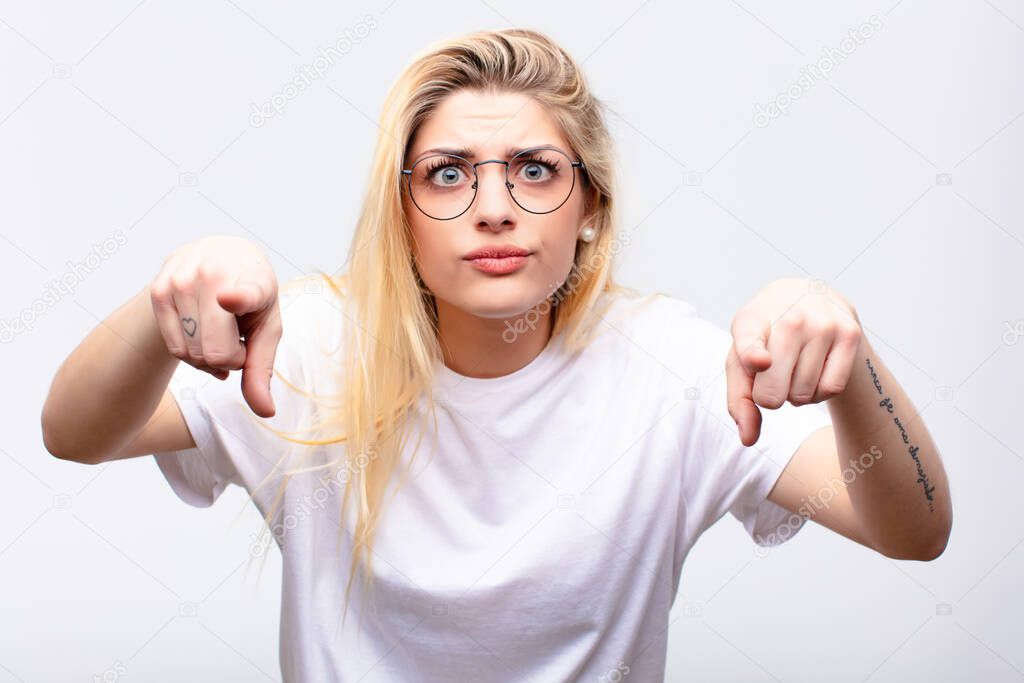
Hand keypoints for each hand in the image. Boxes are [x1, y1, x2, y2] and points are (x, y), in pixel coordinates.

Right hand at [149, 236, 281, 416]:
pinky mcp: (157, 290)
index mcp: (253, 279)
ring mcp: (181, 280)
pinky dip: (190, 354)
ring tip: (219, 333)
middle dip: (230, 359)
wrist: (218, 254)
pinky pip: (174, 348)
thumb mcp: (267, 327)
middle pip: (215, 352)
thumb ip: (262, 370)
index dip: (238, 298)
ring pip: (192, 354)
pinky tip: (200, 335)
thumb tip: (266, 412)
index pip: (244, 293)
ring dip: (208, 358)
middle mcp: (214, 275)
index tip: (228, 299)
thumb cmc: (251, 296)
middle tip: (238, 340)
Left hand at [726, 277, 862, 445]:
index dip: (753, 356)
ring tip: (794, 366)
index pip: (750, 343)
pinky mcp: (850, 333)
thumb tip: (749, 439)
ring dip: (794, 394)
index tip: (761, 362)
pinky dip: (818, 393)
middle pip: (773, 393)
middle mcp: (788, 317)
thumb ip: (738, 400)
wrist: (809, 297)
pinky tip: (813, 371)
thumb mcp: (741, 362)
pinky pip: (831, 389)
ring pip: (803, 395)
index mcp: (750, 320)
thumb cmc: (766, 340)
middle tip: (771, 376)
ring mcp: (822, 323)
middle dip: (769, 397)